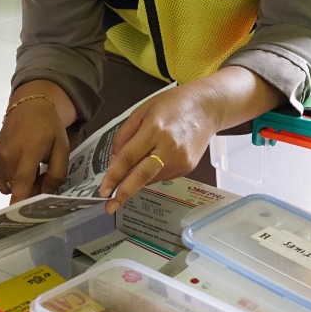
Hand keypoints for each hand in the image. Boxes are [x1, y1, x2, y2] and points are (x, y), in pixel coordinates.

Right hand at [0, 82, 72, 202]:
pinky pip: (2, 182)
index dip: (21, 202)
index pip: (22, 183)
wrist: (27, 107)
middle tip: (43, 175)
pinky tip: (18, 165)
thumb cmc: (48, 127)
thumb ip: (57, 173)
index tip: (21, 218)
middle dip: (32, 190)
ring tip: (30, 167)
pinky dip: (11, 180)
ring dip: (21, 185)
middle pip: (19, 189)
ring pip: (10, 188)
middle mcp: (7, 157)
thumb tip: (46, 194)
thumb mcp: (62, 148)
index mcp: (27, 152)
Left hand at [96, 83, 219, 211]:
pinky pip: (162, 175)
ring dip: (137, 178)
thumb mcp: (142, 111)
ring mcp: (180, 160)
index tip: (102, 191)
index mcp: (154, 130)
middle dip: (123, 193)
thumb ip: (125, 135)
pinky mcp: (187, 168)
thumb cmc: (173, 104)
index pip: (129, 158)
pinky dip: (152, 172)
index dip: (113, 176)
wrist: (208, 108)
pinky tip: (156, 158)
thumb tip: (115, 161)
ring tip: (139, 162)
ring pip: (150, 178)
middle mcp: (168, 148)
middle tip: (109, 207)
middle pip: (141, 176)